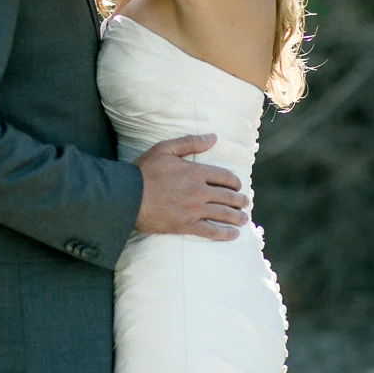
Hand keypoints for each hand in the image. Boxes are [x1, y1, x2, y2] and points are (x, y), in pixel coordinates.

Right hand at [134, 134, 248, 240]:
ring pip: (224, 214)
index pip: (224, 177)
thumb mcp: (165, 149)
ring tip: (244, 219)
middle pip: (228, 196)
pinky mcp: (186, 225)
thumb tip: (213, 138)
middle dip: (240, 200)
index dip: (235, 182)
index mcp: (196, 172)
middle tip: (245, 203)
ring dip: (237, 217)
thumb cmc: (144, 171)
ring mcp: (194, 210)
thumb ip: (190, 142)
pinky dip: (225, 234)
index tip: (238, 186)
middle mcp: (199, 191)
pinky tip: (233, 235)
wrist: (127, 196)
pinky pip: (211, 231)